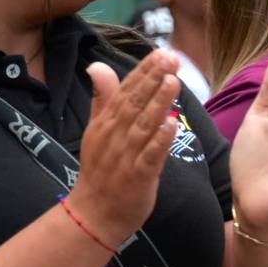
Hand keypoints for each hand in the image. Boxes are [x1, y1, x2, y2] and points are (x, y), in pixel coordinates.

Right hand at [66, 49, 180, 246]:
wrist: (93, 214)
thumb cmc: (101, 170)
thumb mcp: (98, 131)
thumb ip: (102, 99)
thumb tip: (97, 65)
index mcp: (105, 123)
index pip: (125, 91)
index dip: (144, 71)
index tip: (161, 52)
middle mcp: (113, 136)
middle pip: (134, 103)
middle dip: (153, 79)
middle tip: (171, 58)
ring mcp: (124, 157)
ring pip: (143, 126)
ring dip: (158, 103)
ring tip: (174, 81)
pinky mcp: (136, 177)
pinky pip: (150, 156)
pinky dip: (160, 140)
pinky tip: (172, 124)